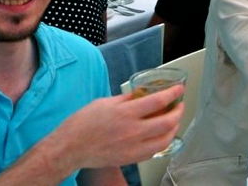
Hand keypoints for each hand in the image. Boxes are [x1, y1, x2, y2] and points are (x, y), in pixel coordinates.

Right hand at [52, 85, 184, 168]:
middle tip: (179, 105)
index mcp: (125, 113)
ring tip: (174, 121)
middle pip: (168, 121)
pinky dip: (162, 142)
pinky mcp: (130, 158)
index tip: (178, 89)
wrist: (69, 149)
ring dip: (174, 128)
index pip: (158, 101)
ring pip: (165, 139)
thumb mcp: (104, 102)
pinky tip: (161, 136)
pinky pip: (154, 151)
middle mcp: (132, 131)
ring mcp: (132, 147)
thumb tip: (142, 93)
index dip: (173, 93)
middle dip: (179, 111)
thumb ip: (127, 99)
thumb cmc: (81, 124)